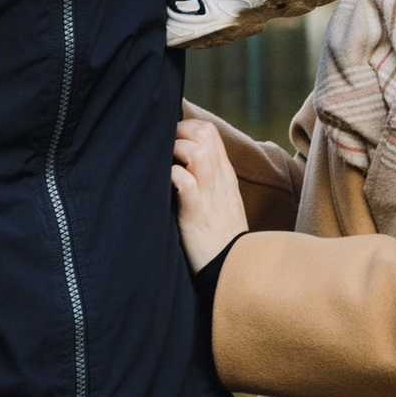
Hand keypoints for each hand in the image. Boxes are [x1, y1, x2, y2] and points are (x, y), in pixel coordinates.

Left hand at [171, 108, 251, 271]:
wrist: (232, 269)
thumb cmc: (220, 236)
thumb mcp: (220, 200)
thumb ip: (206, 178)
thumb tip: (180, 162)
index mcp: (224, 173)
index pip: (208, 131)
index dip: (184, 127)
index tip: (168, 140)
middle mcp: (219, 179)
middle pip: (203, 132)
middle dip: (178, 132)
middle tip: (163, 149)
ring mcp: (210, 195)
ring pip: (197, 152)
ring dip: (174, 151)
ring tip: (164, 165)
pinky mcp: (197, 214)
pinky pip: (186, 183)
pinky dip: (172, 176)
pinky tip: (164, 184)